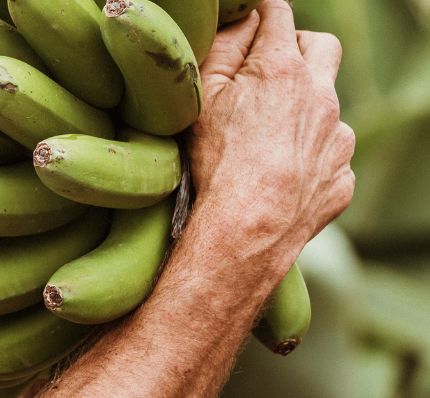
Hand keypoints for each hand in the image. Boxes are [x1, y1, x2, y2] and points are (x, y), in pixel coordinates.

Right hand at [186, 1, 354, 267]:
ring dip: (303, 110)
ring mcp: (337, 138)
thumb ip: (223, 49)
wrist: (247, 230)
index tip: (249, 22)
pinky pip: (330, 155)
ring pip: (327, 105)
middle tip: (268, 70)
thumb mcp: (202, 99)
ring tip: (266, 139)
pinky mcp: (341, 175)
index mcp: (283, 70)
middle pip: (322, 47)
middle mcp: (320, 96)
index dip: (261, 14)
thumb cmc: (216, 163)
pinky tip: (279, 176)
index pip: (278, 15)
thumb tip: (243, 22)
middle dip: (298, 48)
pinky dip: (309, 158)